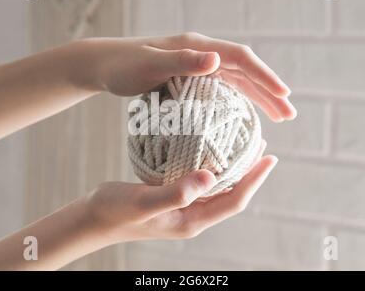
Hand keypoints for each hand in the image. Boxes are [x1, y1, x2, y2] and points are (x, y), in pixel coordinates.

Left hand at [73, 32, 296, 121]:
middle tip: (288, 114)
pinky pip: (222, 88)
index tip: (284, 95)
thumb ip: (181, 62)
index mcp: (197, 47)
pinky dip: (237, 99)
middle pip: (245, 71)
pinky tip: (244, 113)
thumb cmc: (123, 66)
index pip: (240, 59)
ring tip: (276, 116)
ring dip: (257, 97)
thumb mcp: (149, 65)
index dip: (264, 76)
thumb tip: (216, 59)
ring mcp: (196, 65)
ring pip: (236, 80)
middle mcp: (201, 54)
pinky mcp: (189, 76)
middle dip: (268, 91)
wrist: (104, 64)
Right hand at [86, 145, 276, 242]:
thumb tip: (210, 177)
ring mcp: (184, 208)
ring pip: (218, 187)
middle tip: (261, 145)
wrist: (94, 218)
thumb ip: (175, 193)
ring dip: (234, 167)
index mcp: (191, 220)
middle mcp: (192, 215)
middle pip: (232, 194)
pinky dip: (212, 165)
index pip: (234, 201)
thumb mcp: (143, 202)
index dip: (254, 180)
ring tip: (244, 144)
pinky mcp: (174, 198)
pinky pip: (201, 181)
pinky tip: (209, 148)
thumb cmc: (115, 211)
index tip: (270, 158)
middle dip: (250, 173)